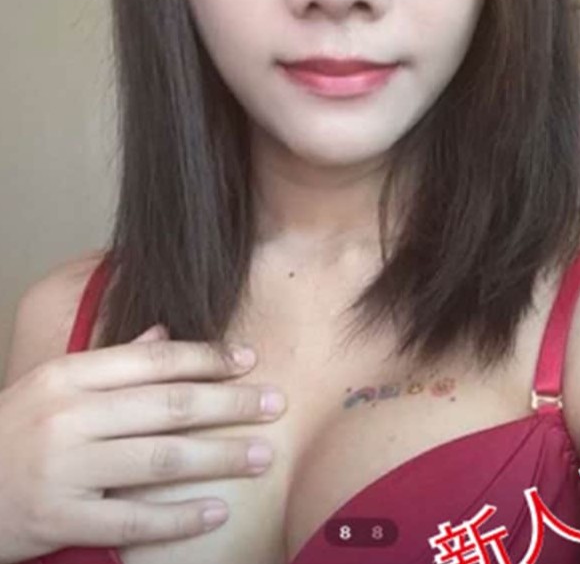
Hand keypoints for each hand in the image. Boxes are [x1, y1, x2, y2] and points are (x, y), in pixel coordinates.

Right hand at [0, 324, 286, 561]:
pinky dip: (178, 518)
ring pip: (159, 461)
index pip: (153, 361)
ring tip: (261, 454)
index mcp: (71, 375)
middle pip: (168, 407)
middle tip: (276, 404)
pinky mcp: (60, 520)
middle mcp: (71, 417)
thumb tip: (165, 335)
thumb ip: (112, 362)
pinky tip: (215, 512)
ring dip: (218, 457)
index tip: (248, 359)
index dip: (207, 359)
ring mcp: (66, 470)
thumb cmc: (15, 431)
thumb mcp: (54, 384)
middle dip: (229, 404)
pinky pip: (131, 522)